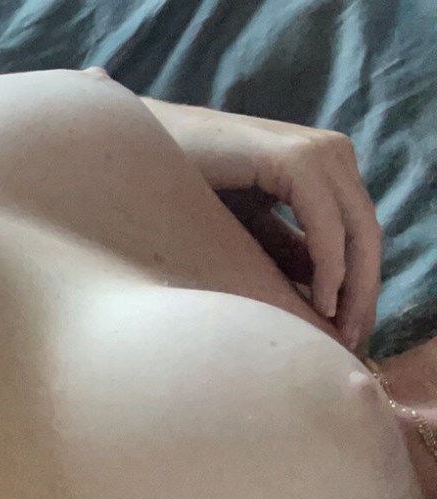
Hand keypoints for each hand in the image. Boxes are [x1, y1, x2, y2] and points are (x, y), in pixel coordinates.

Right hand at [147, 101, 381, 350]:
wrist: (134, 155)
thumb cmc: (181, 191)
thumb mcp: (245, 228)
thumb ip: (285, 252)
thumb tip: (327, 295)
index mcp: (322, 165)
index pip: (358, 231)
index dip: (361, 284)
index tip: (349, 333)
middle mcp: (330, 153)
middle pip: (366, 232)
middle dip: (365, 292)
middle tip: (354, 344)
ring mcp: (317, 151)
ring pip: (359, 229)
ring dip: (355, 286)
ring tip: (341, 333)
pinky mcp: (295, 158)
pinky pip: (328, 224)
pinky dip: (331, 266)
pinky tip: (322, 303)